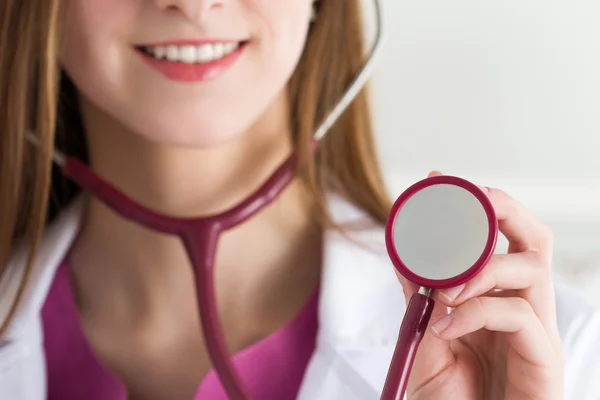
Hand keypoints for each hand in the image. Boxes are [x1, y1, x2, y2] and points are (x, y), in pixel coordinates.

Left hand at [397, 171, 563, 399]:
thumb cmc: (452, 393)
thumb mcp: (426, 335)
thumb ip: (421, 297)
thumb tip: (405, 256)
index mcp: (498, 295)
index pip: (499, 237)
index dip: (473, 204)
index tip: (436, 179)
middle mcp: (523, 305)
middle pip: (534, 237)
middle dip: (501, 208)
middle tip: (467, 201)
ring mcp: (538, 330)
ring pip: (531, 267)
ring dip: (481, 267)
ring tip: (445, 290)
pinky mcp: (543, 357)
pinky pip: (518, 315)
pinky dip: (477, 311)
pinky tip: (447, 325)